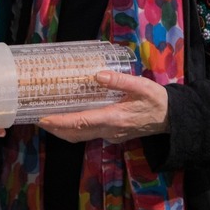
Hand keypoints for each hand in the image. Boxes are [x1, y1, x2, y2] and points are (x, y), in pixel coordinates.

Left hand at [38, 71, 169, 143]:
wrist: (172, 119)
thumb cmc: (157, 101)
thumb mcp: (142, 87)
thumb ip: (121, 81)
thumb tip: (98, 74)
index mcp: (114, 118)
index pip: (81, 122)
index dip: (60, 122)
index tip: (43, 119)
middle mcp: (109, 130)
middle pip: (76, 133)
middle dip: (55, 128)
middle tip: (37, 118)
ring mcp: (111, 134)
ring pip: (81, 136)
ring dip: (63, 130)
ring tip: (47, 118)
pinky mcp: (113, 133)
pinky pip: (89, 133)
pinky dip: (75, 128)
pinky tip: (69, 117)